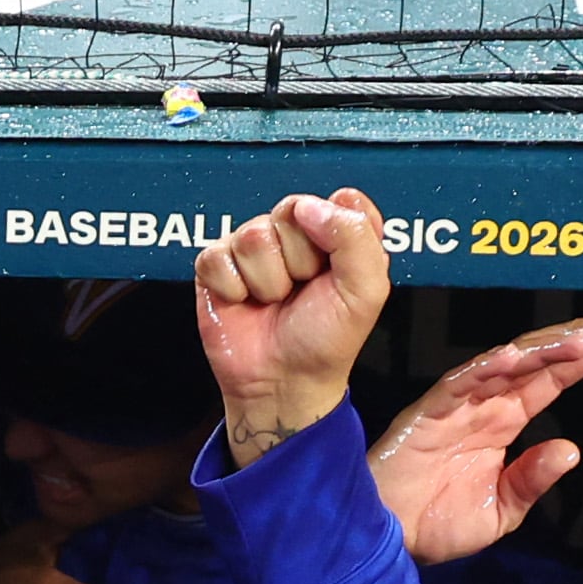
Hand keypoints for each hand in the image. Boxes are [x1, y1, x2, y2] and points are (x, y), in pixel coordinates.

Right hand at [193, 189, 390, 464]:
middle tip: (301, 292)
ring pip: (253, 235)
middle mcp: (294, 233)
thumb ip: (355, 237)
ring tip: (273, 302)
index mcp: (335, 233)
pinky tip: (244, 303)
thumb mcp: (366, 292)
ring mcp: (252, 247)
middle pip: (290, 211)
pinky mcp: (216, 265)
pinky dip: (233, 288)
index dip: (337, 233)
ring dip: (267, 280)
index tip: (337, 270)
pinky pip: (218, 256)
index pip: (338, 199)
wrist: (284, 384)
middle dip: (300, 260)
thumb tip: (306, 206)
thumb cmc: (326, 340)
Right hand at [369, 316, 582, 563]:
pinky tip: (515, 357)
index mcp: (504, 420)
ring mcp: (458, 404)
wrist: (390, 539)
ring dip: (544, 349)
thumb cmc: (437, 524)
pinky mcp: (429, 412)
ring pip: (506, 364)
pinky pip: (460, 383)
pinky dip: (486, 368)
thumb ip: (532, 480)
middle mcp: (485, 403)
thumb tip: (570, 450)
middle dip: (576, 341)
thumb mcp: (500, 512)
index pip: (551, 379)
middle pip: (537, 361)